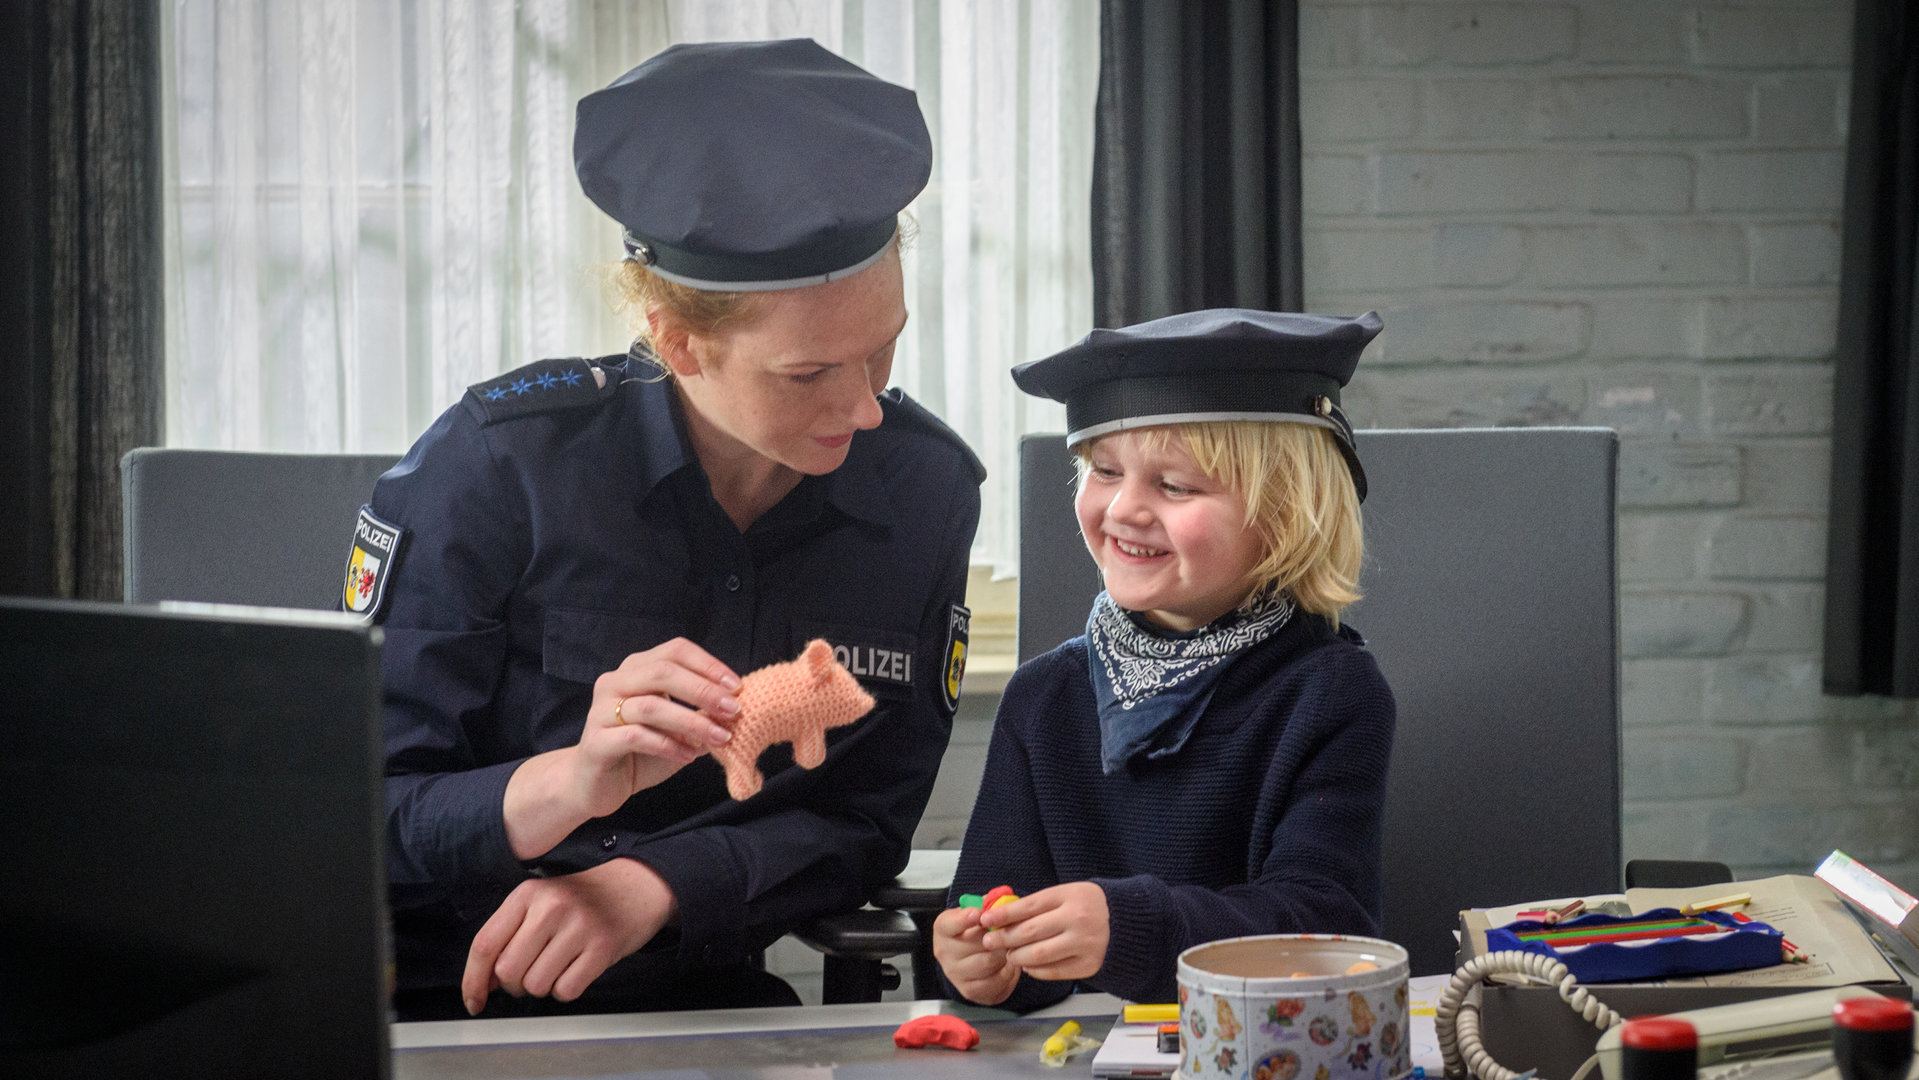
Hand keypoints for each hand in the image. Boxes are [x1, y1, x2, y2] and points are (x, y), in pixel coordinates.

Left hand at [461, 857, 676, 1014]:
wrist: (636, 885)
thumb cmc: (583, 900)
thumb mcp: (541, 903)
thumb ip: (509, 936)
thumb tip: (484, 983)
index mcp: (528, 894)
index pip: (485, 944)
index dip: (473, 980)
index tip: (474, 1001)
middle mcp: (551, 906)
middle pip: (508, 971)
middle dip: (514, 985)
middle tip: (531, 973)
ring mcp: (579, 926)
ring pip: (536, 985)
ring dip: (543, 987)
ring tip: (559, 966)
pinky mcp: (603, 946)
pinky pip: (566, 990)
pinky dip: (567, 990)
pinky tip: (577, 969)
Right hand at [504, 637, 739, 858]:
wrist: (593, 786)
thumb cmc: (640, 751)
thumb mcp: (675, 727)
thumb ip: (698, 712)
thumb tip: (737, 705)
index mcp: (635, 670)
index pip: (674, 651)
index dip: (708, 665)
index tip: (737, 686)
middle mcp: (614, 683)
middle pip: (662, 672)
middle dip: (703, 690)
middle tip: (733, 710)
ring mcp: (601, 712)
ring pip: (651, 706)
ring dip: (691, 721)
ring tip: (719, 738)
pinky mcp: (596, 742)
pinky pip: (635, 737)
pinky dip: (668, 745)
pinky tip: (689, 756)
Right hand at [932, 904, 1020, 1005]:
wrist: (972, 959)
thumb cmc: (975, 931)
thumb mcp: (977, 912)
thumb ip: (987, 904)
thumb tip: (1002, 898)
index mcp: (943, 928)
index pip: (949, 924)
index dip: (964, 919)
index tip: (978, 914)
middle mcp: (944, 952)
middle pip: (974, 943)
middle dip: (996, 936)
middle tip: (1010, 931)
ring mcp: (955, 973)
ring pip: (987, 962)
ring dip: (1003, 953)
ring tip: (1010, 947)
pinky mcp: (969, 990)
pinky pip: (995, 980)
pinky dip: (1007, 971)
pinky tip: (1008, 963)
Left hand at [978, 882, 1109, 981]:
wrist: (1128, 922)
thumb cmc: (1090, 905)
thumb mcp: (1068, 893)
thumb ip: (1040, 904)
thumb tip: (1003, 917)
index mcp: (1070, 896)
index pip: (1028, 906)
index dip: (1003, 914)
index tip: (986, 918)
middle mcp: (1077, 919)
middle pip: (1030, 932)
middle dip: (1004, 937)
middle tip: (989, 941)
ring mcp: (1084, 944)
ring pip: (1038, 954)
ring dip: (1017, 956)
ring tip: (1009, 954)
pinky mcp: (1089, 965)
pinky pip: (1053, 971)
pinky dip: (1035, 970)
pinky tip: (1027, 965)